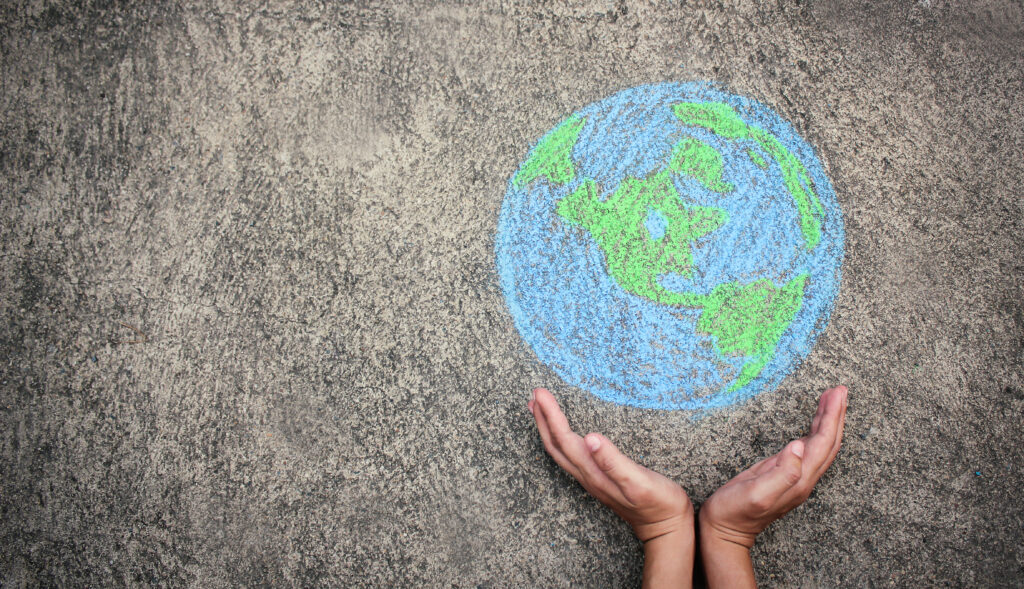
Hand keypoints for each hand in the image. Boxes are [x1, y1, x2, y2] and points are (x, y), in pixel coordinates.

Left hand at [529, 388, 693, 587]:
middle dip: (542, 418)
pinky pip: (569, 455)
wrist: (666, 526)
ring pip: (560, 451)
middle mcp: (587, 476)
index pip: (564, 439)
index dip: (551, 415)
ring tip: (537, 409)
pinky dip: (560, 438)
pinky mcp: (598, 479)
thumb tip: (591, 437)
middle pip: (556, 445)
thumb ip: (613, 461)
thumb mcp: (639, 482)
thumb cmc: (658, 503)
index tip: (541, 393)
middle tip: (535, 394)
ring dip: (547, 428)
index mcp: (593, 473)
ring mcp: (591, 479)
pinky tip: (563, 432)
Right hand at [698, 386, 847, 587]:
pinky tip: (815, 423)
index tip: (837, 393)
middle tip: (840, 390)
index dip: (831, 417)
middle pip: (829, 443)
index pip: (823, 443)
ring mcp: (796, 478)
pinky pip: (810, 450)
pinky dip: (816, 431)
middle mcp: (803, 479)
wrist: (725, 531)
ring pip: (821, 445)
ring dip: (828, 421)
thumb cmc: (734, 512)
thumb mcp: (756, 494)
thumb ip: (781, 473)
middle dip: (836, 415)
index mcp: (799, 480)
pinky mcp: (785, 475)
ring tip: (832, 398)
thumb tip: (799, 446)